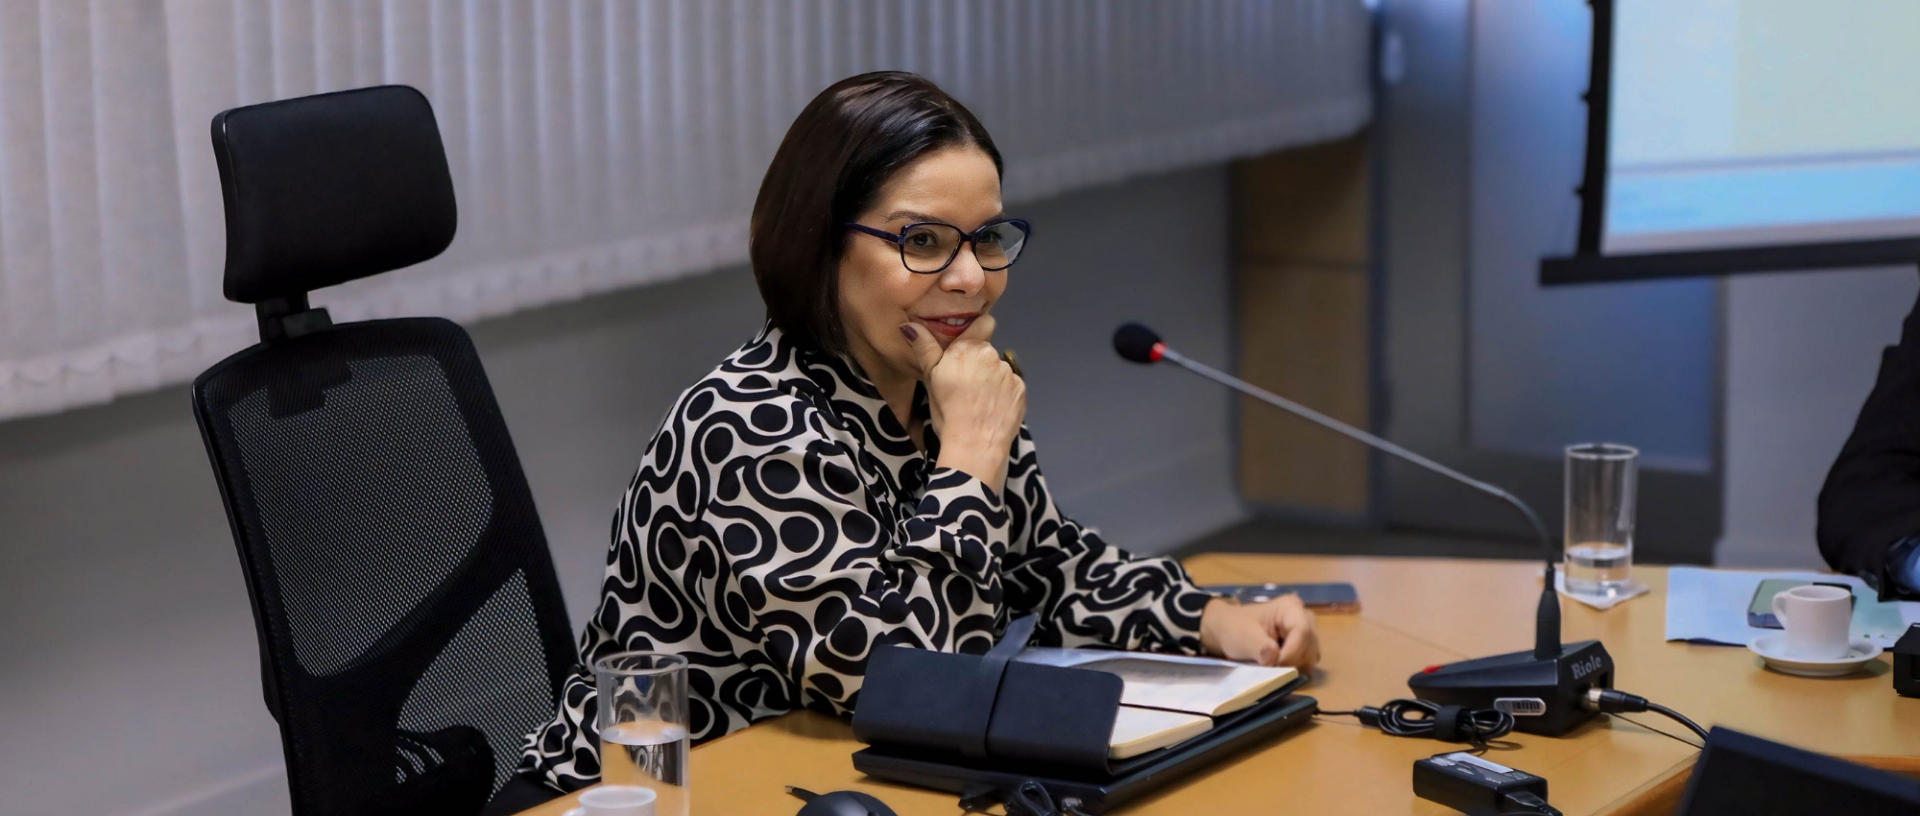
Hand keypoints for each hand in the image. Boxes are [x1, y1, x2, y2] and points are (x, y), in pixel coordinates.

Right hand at [902, 315, 1025, 492]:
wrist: (975, 446)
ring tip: (978, 401)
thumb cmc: (947, 411)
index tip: (967, 347)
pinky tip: (992, 409)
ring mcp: (1010, 373)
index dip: (976, 331)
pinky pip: (1011, 386)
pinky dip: (1003, 394)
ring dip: (991, 379)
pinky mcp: (1021, 391)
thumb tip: (908, 324)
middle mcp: (992, 354)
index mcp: (968, 347)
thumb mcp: (930, 379)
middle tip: (965, 385)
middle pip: (987, 350)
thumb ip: (924, 348)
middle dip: (978, 362)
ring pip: (999, 369)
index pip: (983, 323)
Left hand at [1199, 595, 1319, 671]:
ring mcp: (1306, 633)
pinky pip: (1306, 663)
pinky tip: (1276, 665)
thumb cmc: (1234, 629)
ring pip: (1309, 657)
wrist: (1227, 630)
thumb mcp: (1242, 637)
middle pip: (1309, 646)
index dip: (1291, 652)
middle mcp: (1304, 618)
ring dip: (1292, 666)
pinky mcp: (1304, 647)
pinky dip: (1292, 668)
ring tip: (1270, 665)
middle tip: (1269, 668)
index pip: (1303, 632)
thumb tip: (1274, 656)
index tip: (1273, 665)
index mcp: (1290, 607)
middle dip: (1291, 661)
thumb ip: (1260, 648)